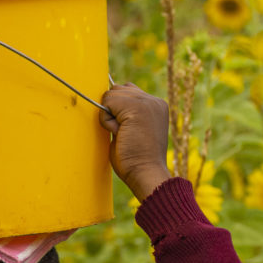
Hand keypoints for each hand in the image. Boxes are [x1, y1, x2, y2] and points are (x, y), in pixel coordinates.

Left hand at [99, 82, 170, 200]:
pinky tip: (118, 133)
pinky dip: (106, 120)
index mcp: (156, 106)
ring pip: (111, 94)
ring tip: (123, 134)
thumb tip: (108, 102)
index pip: (128, 91)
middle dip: (113, 110)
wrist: (146, 173)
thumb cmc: (135, 159)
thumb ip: (126, 114)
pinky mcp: (136, 107)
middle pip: (118, 89)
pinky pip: (107, 103)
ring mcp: (146, 102)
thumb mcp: (133, 130)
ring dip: (109, 115)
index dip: (118, 109)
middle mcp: (154, 101)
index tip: (127, 131)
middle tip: (125, 133)